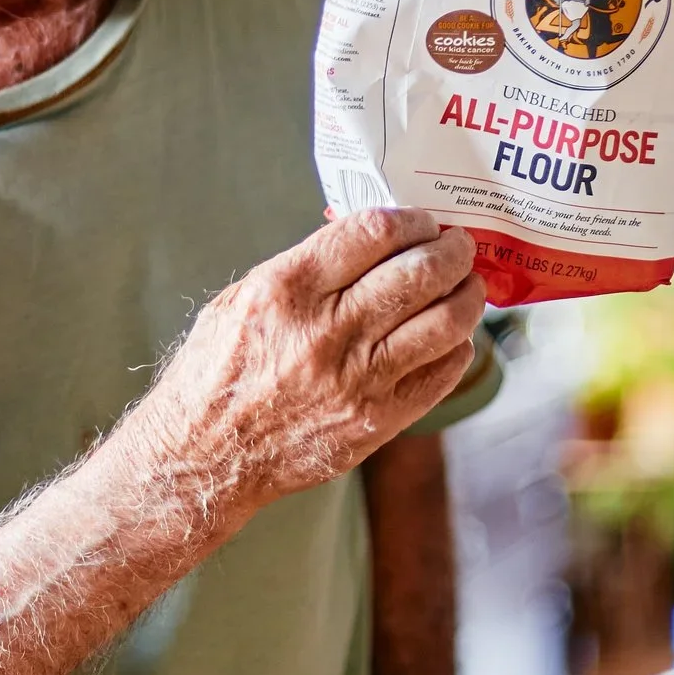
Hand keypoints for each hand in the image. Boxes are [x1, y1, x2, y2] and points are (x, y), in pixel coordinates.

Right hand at [131, 208, 484, 517]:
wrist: (204, 457)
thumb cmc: (219, 371)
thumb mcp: (244, 298)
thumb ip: (307, 266)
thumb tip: (370, 237)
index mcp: (287, 289)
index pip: (375, 231)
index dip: (413, 218)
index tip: (423, 221)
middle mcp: (326, 332)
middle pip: (420, 272)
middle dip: (453, 250)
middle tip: (459, 245)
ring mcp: (357, 380)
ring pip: (445, 321)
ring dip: (468, 294)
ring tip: (469, 285)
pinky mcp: (376, 421)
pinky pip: (442, 373)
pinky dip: (458, 346)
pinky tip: (453, 334)